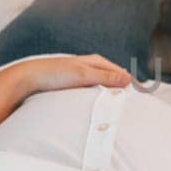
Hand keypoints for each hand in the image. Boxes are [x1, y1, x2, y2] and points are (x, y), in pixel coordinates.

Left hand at [12, 55, 132, 98]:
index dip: (131, 84)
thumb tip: (129, 79)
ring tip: (119, 109)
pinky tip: (99, 107)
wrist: (29, 78)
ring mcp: (82, 76)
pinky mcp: (74, 86)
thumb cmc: (55, 74)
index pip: (121, 73)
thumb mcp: (83, 76)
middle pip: (113, 79)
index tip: (142, 98)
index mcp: (95, 61)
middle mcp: (90, 66)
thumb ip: (106, 78)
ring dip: (110, 95)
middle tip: (133, 106)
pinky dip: (99, 98)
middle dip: (123, 90)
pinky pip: (93, 92)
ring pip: (103, 86)